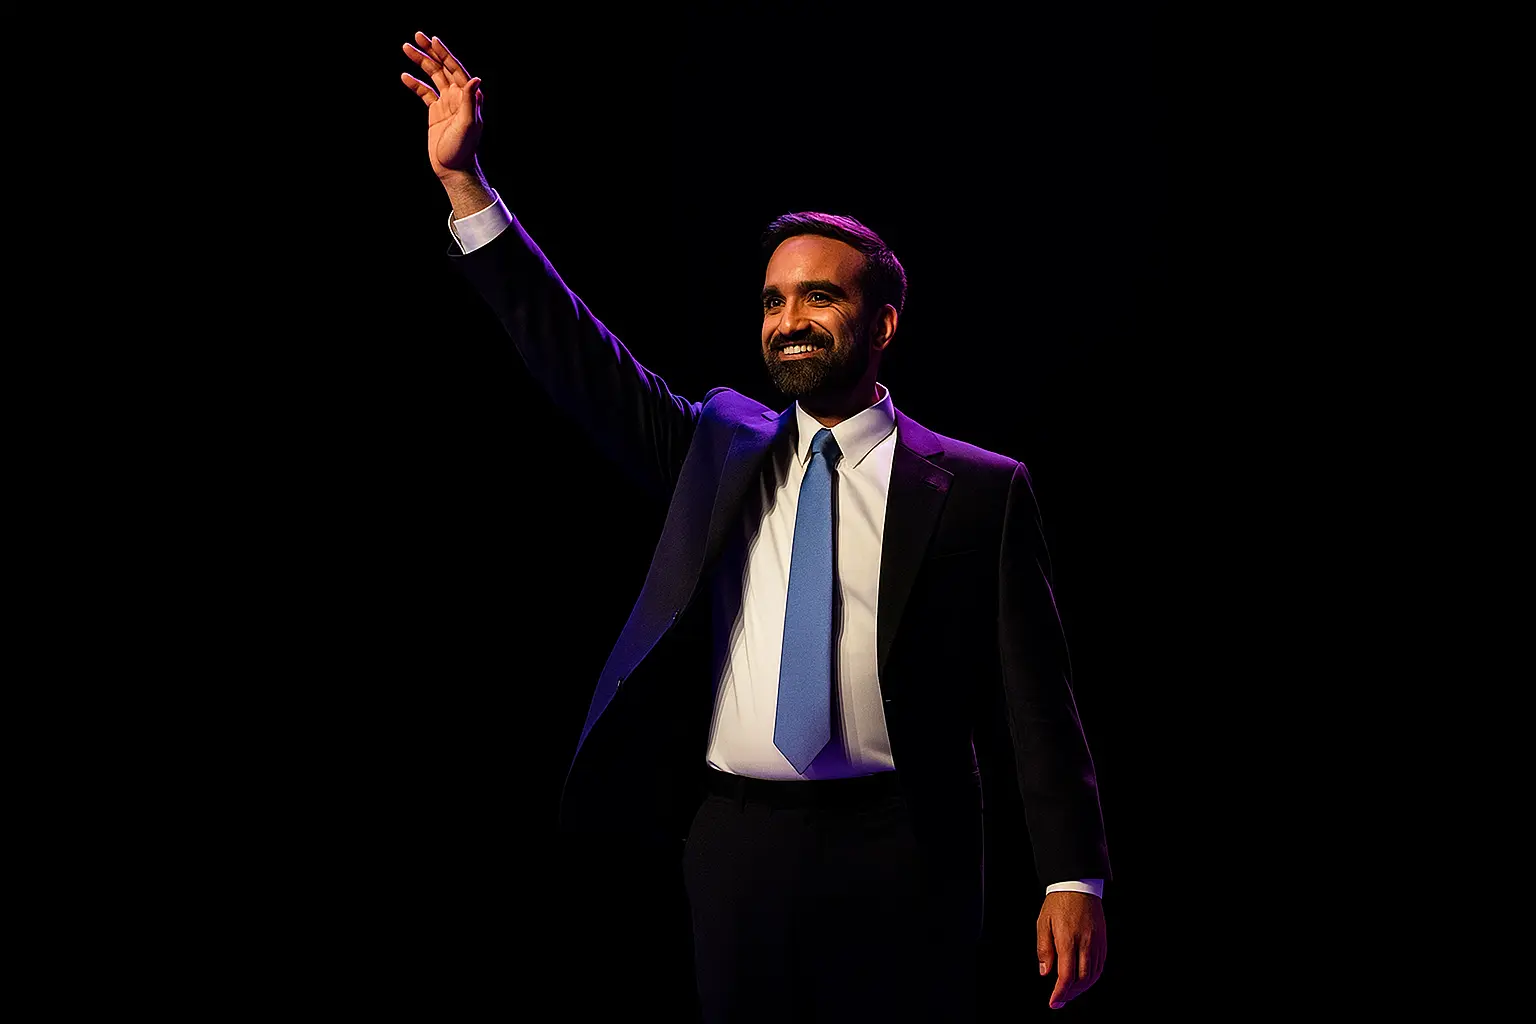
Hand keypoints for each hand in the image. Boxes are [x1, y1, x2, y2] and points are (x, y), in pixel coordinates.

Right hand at [400, 32, 482, 179]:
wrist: (453, 168)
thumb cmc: (463, 149)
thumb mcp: (468, 124)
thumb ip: (471, 101)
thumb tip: (475, 79)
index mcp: (468, 97)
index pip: (455, 69)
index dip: (444, 54)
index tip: (433, 40)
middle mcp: (458, 97)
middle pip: (443, 68)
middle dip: (430, 52)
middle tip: (416, 36)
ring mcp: (447, 103)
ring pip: (432, 77)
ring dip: (420, 62)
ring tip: (406, 48)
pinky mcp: (436, 112)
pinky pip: (425, 93)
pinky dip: (415, 84)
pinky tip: (404, 76)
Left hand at [1036, 891, 1106, 1009]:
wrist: (1078, 885)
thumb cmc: (1058, 903)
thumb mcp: (1043, 923)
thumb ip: (1044, 949)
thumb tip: (1045, 972)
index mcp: (1068, 939)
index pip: (1066, 975)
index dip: (1060, 993)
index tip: (1053, 1002)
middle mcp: (1085, 943)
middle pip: (1081, 979)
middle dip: (1070, 994)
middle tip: (1059, 1000)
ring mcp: (1097, 943)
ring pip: (1093, 975)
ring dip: (1081, 988)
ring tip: (1069, 993)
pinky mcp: (1103, 941)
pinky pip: (1100, 965)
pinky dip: (1091, 977)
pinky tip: (1082, 980)